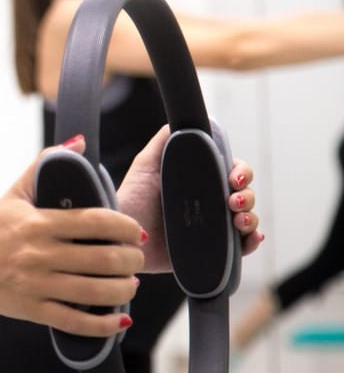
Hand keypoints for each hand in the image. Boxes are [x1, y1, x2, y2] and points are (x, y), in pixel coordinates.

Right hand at [0, 138, 144, 337]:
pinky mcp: (31, 310)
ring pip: (94, 292)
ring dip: (123, 290)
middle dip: (131, 260)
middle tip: (137, 259)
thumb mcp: (16, 193)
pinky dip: (102, 324)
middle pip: (103, 259)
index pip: (95, 222)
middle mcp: (38, 254)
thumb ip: (45, 164)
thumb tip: (79, 143)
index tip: (136, 232)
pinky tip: (118, 321)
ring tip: (130, 285)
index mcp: (39, 222)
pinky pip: (75, 321)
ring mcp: (35, 284)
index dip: (126, 227)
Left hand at [117, 126, 263, 272]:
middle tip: (234, 200)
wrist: (121, 236)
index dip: (241, 172)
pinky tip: (252, 237)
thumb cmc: (130, 199)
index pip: (232, 172)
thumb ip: (164, 141)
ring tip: (238, 220)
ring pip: (247, 219)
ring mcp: (211, 228)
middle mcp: (208, 203)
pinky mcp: (210, 252)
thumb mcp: (146, 164)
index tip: (234, 177)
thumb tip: (181, 119)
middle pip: (244, 194)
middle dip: (248, 196)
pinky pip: (240, 248)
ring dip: (251, 218)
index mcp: (199, 182)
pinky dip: (252, 241)